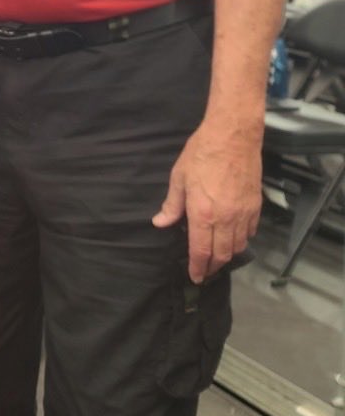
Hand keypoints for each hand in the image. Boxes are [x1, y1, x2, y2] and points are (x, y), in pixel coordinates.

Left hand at [152, 121, 261, 282]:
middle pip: (222, 254)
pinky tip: (233, 238)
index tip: (195, 277)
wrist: (232, 138)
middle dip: (212, 267)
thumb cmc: (201, 155)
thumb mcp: (179, 178)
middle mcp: (226, 220)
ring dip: (227, 256)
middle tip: (204, 272)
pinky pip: (250, 232)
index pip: (201, 251)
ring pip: (238, 246)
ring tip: (217, 258)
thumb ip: (172, 205)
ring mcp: (243, 214)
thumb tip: (160, 223)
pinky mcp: (255, 207)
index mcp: (203, 214)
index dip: (198, 267)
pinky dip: (241, 240)